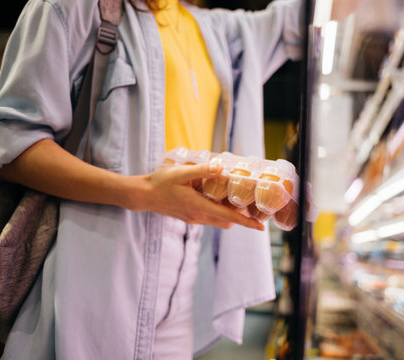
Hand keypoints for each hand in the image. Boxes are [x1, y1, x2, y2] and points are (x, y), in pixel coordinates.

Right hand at [119, 163, 264, 230]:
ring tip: (234, 197)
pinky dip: (217, 211)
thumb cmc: (160, 183)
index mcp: (200, 207)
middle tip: (251, 204)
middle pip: (227, 221)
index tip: (261, 227)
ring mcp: (193, 218)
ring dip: (228, 213)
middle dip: (240, 216)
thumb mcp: (182, 173)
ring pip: (218, 220)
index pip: (229, 218)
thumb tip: (222, 168)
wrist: (142, 195)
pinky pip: (209, 217)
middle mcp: (199, 217)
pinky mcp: (188, 217)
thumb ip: (202, 171)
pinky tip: (214, 195)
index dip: (247, 223)